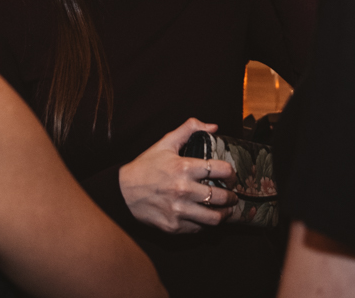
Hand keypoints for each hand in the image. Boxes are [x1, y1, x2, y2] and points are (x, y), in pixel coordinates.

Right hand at [118, 118, 236, 233]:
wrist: (122, 192)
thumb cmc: (145, 167)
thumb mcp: (165, 143)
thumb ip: (189, 129)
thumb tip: (213, 126)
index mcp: (184, 167)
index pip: (222, 170)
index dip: (232, 174)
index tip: (231, 177)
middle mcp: (183, 190)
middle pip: (222, 197)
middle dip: (231, 198)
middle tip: (232, 197)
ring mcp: (179, 210)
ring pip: (214, 218)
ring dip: (224, 214)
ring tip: (224, 211)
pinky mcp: (174, 226)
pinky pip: (199, 229)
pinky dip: (205, 224)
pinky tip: (204, 217)